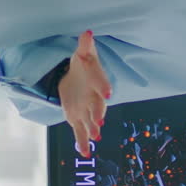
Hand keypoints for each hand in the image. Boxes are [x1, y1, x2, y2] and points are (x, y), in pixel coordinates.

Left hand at [58, 30, 111, 157]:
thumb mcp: (83, 53)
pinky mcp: (78, 118)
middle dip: (98, 112)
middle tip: (99, 120)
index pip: (101, 83)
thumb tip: (87, 32)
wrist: (78, 79)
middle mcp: (95, 97)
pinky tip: (84, 152)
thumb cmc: (83, 64)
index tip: (107, 93)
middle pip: (98, 105)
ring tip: (95, 136)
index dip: (104, 87)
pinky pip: (81, 131)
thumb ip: (85, 44)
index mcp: (97, 81)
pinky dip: (82, 142)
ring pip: (90, 120)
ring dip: (92, 129)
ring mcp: (87, 109)